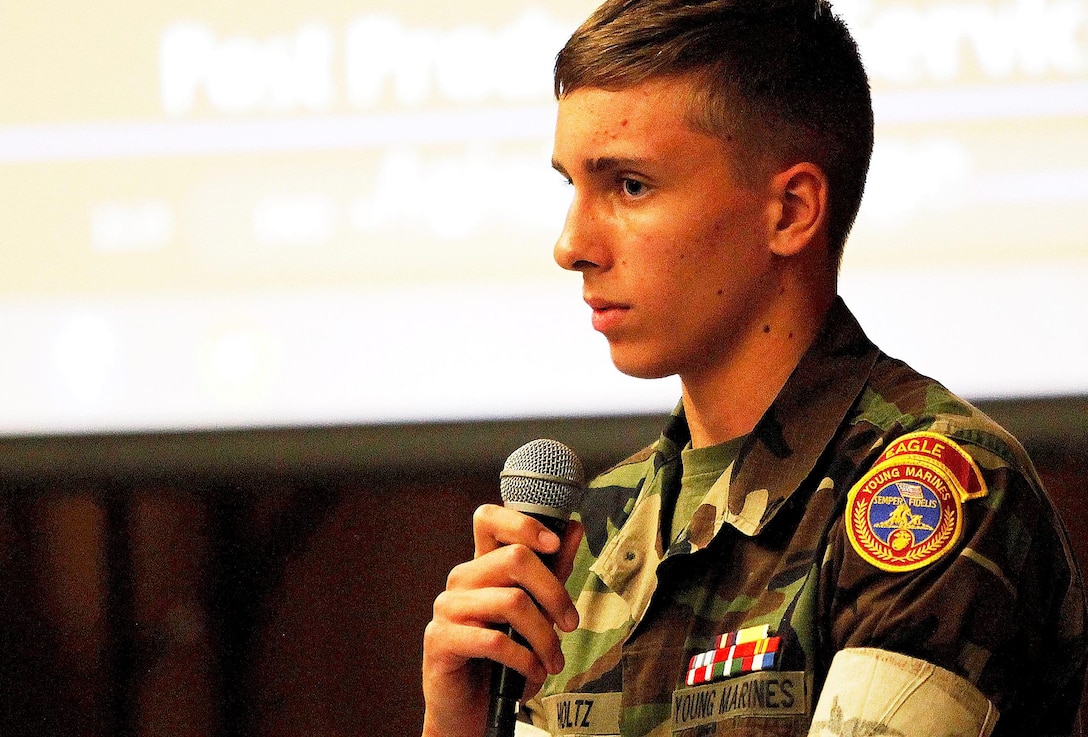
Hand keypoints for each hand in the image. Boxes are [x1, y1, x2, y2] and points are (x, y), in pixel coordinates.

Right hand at [421, 503, 582, 736]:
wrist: (472, 709)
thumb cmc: (504, 658)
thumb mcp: (536, 612)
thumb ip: (552, 572)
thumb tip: (574, 528)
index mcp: (482, 566)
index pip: (489, 518)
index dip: (523, 523)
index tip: (555, 544)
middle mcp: (462, 580)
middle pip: (514, 557)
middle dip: (554, 592)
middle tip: (571, 623)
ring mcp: (447, 607)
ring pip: (511, 601)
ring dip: (544, 637)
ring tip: (554, 661)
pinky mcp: (440, 639)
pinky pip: (494, 641)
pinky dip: (525, 659)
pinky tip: (533, 673)